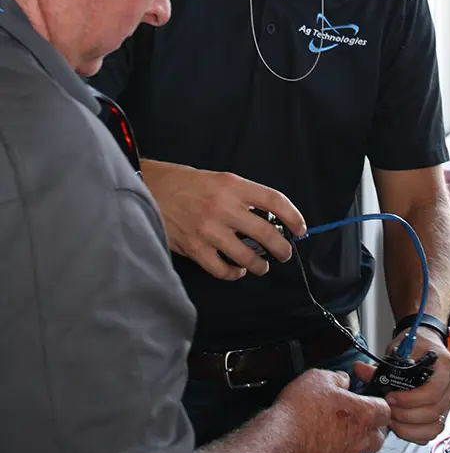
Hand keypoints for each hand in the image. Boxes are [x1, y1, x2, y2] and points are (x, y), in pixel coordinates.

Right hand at [142, 161, 305, 279]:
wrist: (147, 188)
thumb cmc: (183, 183)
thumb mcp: (217, 179)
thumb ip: (240, 196)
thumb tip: (266, 218)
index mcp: (232, 185)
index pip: (274, 200)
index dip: (293, 216)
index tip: (300, 228)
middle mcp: (223, 207)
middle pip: (266, 233)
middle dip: (282, 248)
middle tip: (284, 253)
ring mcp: (209, 230)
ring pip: (247, 256)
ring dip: (260, 265)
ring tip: (262, 266)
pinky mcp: (194, 248)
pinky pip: (222, 269)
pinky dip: (233, 274)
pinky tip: (236, 271)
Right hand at [276, 369, 390, 452]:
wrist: (279, 445)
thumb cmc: (298, 414)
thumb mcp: (318, 378)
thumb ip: (337, 378)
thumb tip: (342, 380)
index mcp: (362, 416)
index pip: (385, 410)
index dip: (377, 402)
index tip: (367, 399)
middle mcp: (359, 441)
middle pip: (377, 435)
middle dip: (369, 426)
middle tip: (351, 416)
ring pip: (359, 451)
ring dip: (351, 441)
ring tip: (330, 430)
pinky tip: (319, 444)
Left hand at [354, 327, 449, 443]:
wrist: (427, 343)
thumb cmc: (418, 344)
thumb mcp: (401, 348)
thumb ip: (382, 363)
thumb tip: (360, 370)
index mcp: (444, 367)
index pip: (433, 392)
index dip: (410, 399)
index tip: (391, 397)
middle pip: (433, 412)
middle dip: (406, 414)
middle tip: (388, 409)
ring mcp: (447, 402)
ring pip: (433, 427)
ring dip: (410, 427)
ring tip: (392, 419)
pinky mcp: (441, 413)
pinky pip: (431, 432)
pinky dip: (415, 434)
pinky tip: (400, 425)